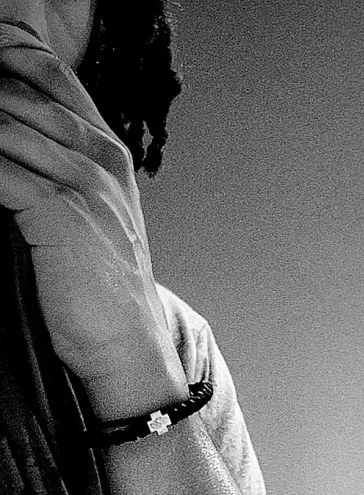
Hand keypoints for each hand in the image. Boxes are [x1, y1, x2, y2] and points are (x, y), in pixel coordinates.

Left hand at [0, 20, 184, 406]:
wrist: (129, 344)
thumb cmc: (104, 291)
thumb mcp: (96, 218)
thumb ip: (66, 172)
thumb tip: (14, 146)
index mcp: (109, 155)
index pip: (53, 78)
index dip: (12, 58)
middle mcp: (99, 160)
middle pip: (21, 90)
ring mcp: (81, 183)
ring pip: (5, 122)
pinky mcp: (57, 212)